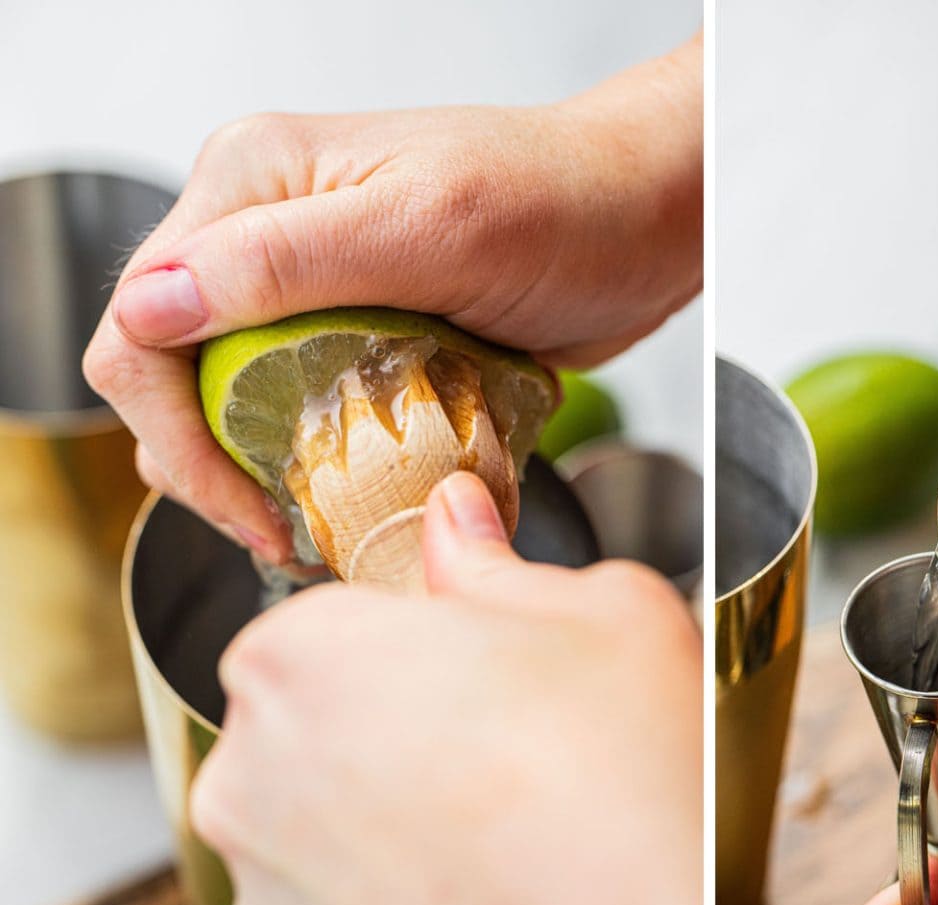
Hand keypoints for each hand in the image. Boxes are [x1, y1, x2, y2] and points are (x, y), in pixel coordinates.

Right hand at [83, 36, 699, 563]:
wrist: (643, 221)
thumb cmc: (561, 202)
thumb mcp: (428, 225)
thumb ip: (286, 260)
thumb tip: (149, 309)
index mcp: (253, 183)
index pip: (145, 322)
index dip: (172, 431)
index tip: (245, 507)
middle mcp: (265, 233)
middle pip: (175, 375)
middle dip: (212, 467)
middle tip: (282, 537)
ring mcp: (311, 287)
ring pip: (234, 404)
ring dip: (263, 473)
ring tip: (316, 530)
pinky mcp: (358, 335)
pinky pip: (302, 414)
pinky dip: (317, 464)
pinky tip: (352, 502)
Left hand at [189, 472, 700, 904]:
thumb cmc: (623, 773)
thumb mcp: (593, 607)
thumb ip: (493, 557)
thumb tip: (456, 520)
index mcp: (301, 649)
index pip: (331, 611)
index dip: (413, 628)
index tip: (473, 652)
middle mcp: (250, 763)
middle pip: (313, 703)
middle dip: (391, 706)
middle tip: (500, 725)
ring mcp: (264, 870)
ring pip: (318, 795)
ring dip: (382, 789)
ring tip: (496, 803)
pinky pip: (328, 879)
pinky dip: (385, 870)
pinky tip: (475, 865)